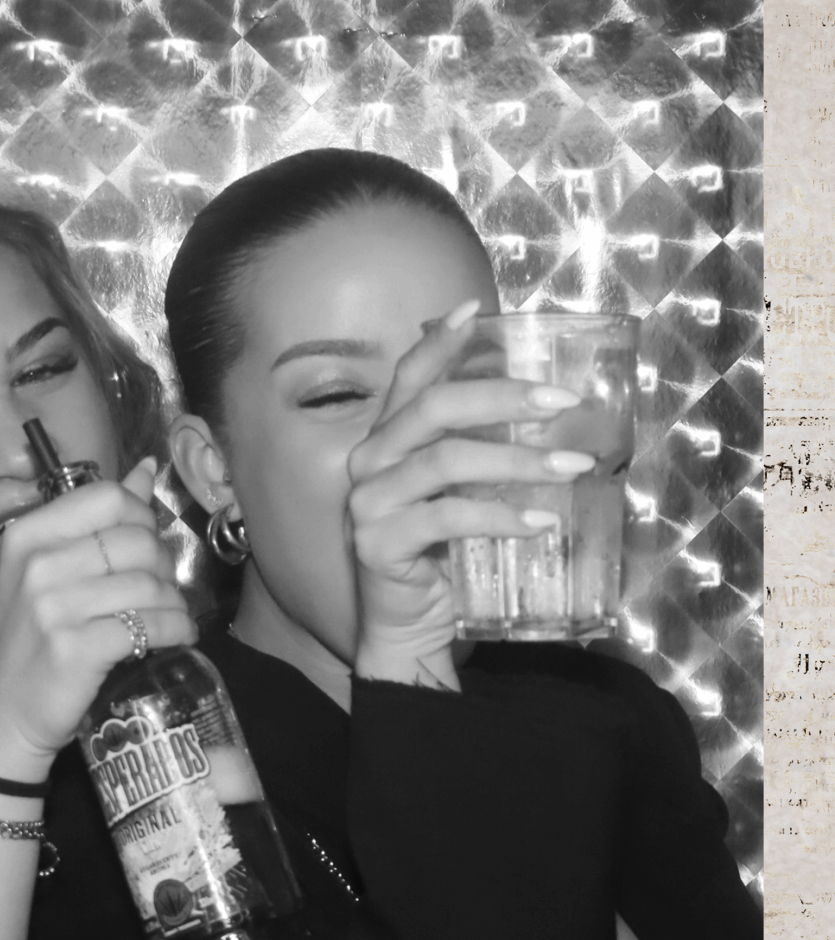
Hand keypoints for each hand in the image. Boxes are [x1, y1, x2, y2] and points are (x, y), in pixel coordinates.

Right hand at [0, 458, 196, 778]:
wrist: (0, 719)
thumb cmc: (28, 643)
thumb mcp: (47, 574)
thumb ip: (95, 522)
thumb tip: (145, 469)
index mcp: (28, 536)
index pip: (107, 497)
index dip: (142, 517)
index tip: (147, 545)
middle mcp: (37, 565)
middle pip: (136, 540)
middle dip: (164, 565)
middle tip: (162, 589)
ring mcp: (54, 607)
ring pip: (149, 584)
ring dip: (174, 602)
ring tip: (171, 616)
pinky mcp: (77, 648)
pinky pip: (150, 625)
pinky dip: (176, 630)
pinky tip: (177, 636)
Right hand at [346, 302, 593, 686]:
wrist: (408, 629)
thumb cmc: (441, 557)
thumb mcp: (459, 493)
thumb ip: (475, 452)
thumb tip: (540, 407)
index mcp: (384, 441)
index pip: (409, 378)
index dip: (441, 343)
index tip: (478, 310)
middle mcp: (367, 462)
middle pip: (434, 408)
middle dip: (504, 396)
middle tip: (563, 401)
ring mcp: (367, 503)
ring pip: (446, 460)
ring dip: (518, 460)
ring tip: (572, 466)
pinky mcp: (379, 544)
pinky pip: (448, 517)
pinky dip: (502, 516)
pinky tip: (542, 521)